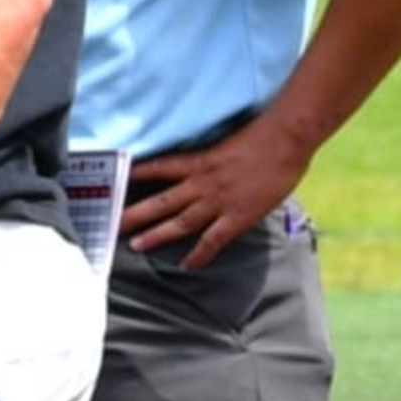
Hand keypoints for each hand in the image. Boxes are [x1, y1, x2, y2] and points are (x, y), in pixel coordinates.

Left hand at [125, 117, 309, 270]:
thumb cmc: (263, 135)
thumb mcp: (229, 142)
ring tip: (136, 246)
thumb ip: (213, 158)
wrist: (286, 140)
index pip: (160, 168)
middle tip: (114, 224)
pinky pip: (212, 241)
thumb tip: (207, 164)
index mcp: (200, 160)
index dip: (138, 175)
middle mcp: (202, 183)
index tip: (119, 183)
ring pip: (179, 222)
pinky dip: (199, 255)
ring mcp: (218, 201)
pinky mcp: (237, 217)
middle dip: (135, 214)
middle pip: (161, 201)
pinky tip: (187, 265)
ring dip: (156, 235)